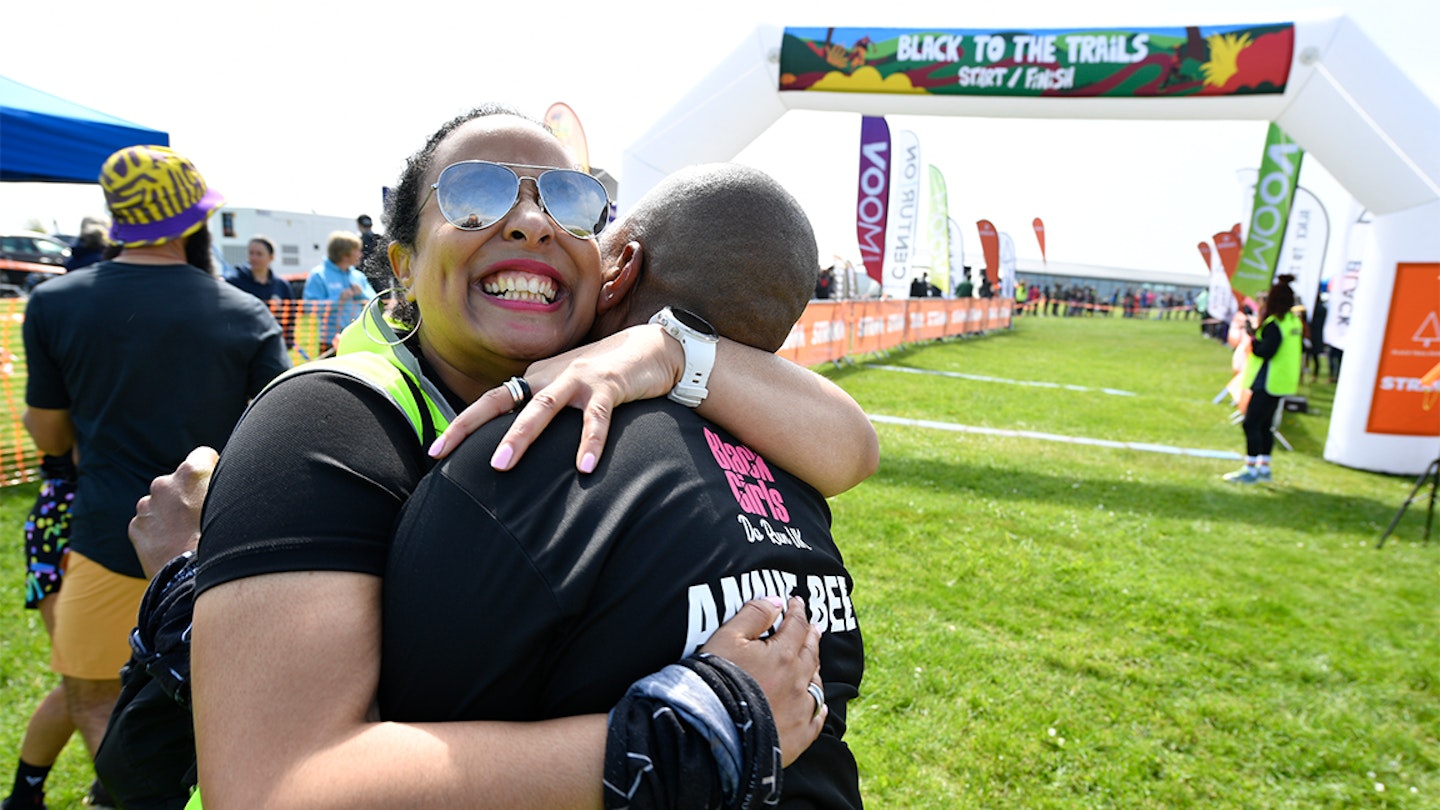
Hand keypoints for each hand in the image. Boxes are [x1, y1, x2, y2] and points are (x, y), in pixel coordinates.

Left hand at [129, 446, 217, 579]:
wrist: (193, 582)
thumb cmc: (223, 544)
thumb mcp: (235, 506)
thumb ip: (227, 485)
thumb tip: (228, 477)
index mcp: (192, 472)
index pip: (203, 456)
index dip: (213, 472)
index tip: (217, 490)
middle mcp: (164, 483)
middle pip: (179, 481)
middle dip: (188, 494)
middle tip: (204, 518)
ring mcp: (146, 506)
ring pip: (162, 502)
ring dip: (172, 513)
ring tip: (188, 536)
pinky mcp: (136, 527)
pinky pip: (149, 522)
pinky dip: (159, 530)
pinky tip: (174, 545)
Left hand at [427, 324, 681, 472]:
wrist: (652, 347)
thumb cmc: (605, 376)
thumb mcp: (567, 391)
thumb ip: (544, 412)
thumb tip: (515, 448)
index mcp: (536, 378)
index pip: (491, 401)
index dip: (462, 425)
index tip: (435, 452)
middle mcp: (550, 376)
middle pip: (504, 400)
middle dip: (476, 430)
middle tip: (449, 459)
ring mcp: (578, 379)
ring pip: (542, 408)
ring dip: (520, 436)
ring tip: (502, 466)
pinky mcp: (608, 387)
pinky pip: (596, 418)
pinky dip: (589, 442)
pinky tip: (584, 468)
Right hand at [700, 596, 824, 766]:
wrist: (713, 732)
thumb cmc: (716, 682)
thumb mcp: (727, 638)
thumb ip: (753, 616)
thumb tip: (775, 601)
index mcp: (783, 655)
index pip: (796, 626)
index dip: (797, 611)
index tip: (797, 602)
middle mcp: (797, 682)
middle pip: (810, 653)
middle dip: (811, 637)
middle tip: (813, 628)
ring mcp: (800, 711)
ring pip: (816, 685)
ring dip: (815, 670)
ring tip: (814, 662)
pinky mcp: (796, 738)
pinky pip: (815, 721)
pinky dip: (819, 710)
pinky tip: (820, 707)